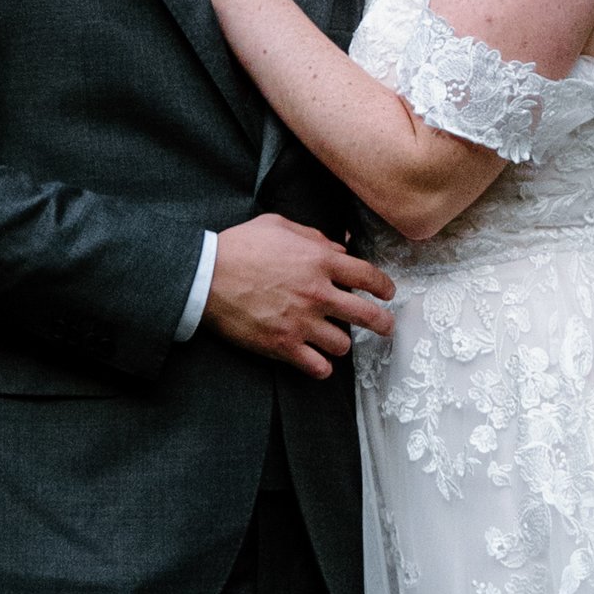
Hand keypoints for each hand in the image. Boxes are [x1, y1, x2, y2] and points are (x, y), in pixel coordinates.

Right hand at [203, 214, 395, 379]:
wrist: (205, 276)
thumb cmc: (239, 247)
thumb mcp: (278, 226)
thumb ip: (314, 236)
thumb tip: (340, 247)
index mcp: (319, 261)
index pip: (368, 276)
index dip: (384, 286)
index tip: (387, 293)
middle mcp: (317, 293)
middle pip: (367, 316)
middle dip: (383, 323)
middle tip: (386, 327)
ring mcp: (302, 322)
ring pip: (343, 344)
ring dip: (341, 343)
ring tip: (335, 340)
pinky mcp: (283, 345)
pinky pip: (317, 367)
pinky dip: (321, 367)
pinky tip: (318, 362)